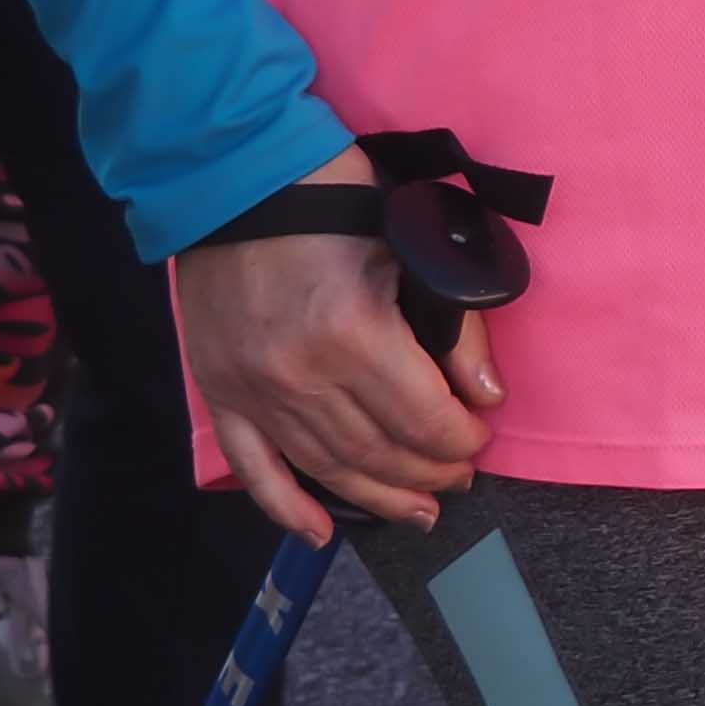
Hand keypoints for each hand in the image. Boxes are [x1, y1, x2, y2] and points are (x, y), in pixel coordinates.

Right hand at [169, 145, 493, 540]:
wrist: (232, 173)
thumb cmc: (335, 195)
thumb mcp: (412, 244)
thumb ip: (455, 326)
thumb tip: (485, 396)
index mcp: (353, 334)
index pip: (423, 417)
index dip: (460, 439)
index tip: (480, 439)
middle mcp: (298, 375)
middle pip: (378, 450)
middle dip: (427, 471)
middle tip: (458, 480)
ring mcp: (251, 389)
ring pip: (326, 466)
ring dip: (377, 495)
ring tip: (417, 512)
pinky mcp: (219, 389)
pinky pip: (254, 465)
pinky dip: (286, 505)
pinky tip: (320, 533)